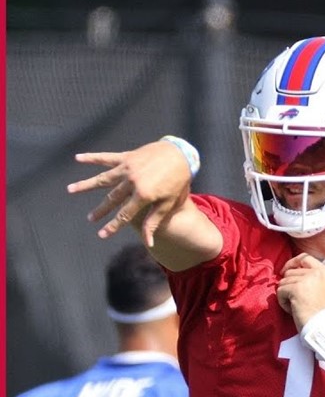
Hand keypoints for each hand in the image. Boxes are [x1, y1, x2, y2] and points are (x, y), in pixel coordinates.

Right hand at [67, 140, 193, 246]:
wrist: (181, 154)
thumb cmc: (178, 181)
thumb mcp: (168, 203)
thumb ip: (154, 221)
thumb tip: (149, 242)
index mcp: (143, 194)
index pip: (124, 215)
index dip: (113, 226)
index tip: (102, 235)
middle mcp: (132, 181)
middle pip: (111, 199)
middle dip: (101, 210)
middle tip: (90, 218)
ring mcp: (127, 168)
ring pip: (102, 179)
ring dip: (86, 184)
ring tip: (70, 190)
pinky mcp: (127, 157)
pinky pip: (106, 158)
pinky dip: (92, 158)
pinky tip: (78, 158)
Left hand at [277, 253, 324, 329]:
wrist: (321, 325)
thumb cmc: (320, 312)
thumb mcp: (323, 288)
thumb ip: (311, 277)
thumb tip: (288, 271)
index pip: (305, 257)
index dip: (293, 262)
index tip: (285, 271)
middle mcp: (317, 272)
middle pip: (291, 271)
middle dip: (289, 285)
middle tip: (296, 299)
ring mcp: (307, 279)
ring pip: (283, 282)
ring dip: (286, 295)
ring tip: (296, 306)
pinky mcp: (296, 288)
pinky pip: (280, 291)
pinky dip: (283, 302)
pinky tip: (293, 309)